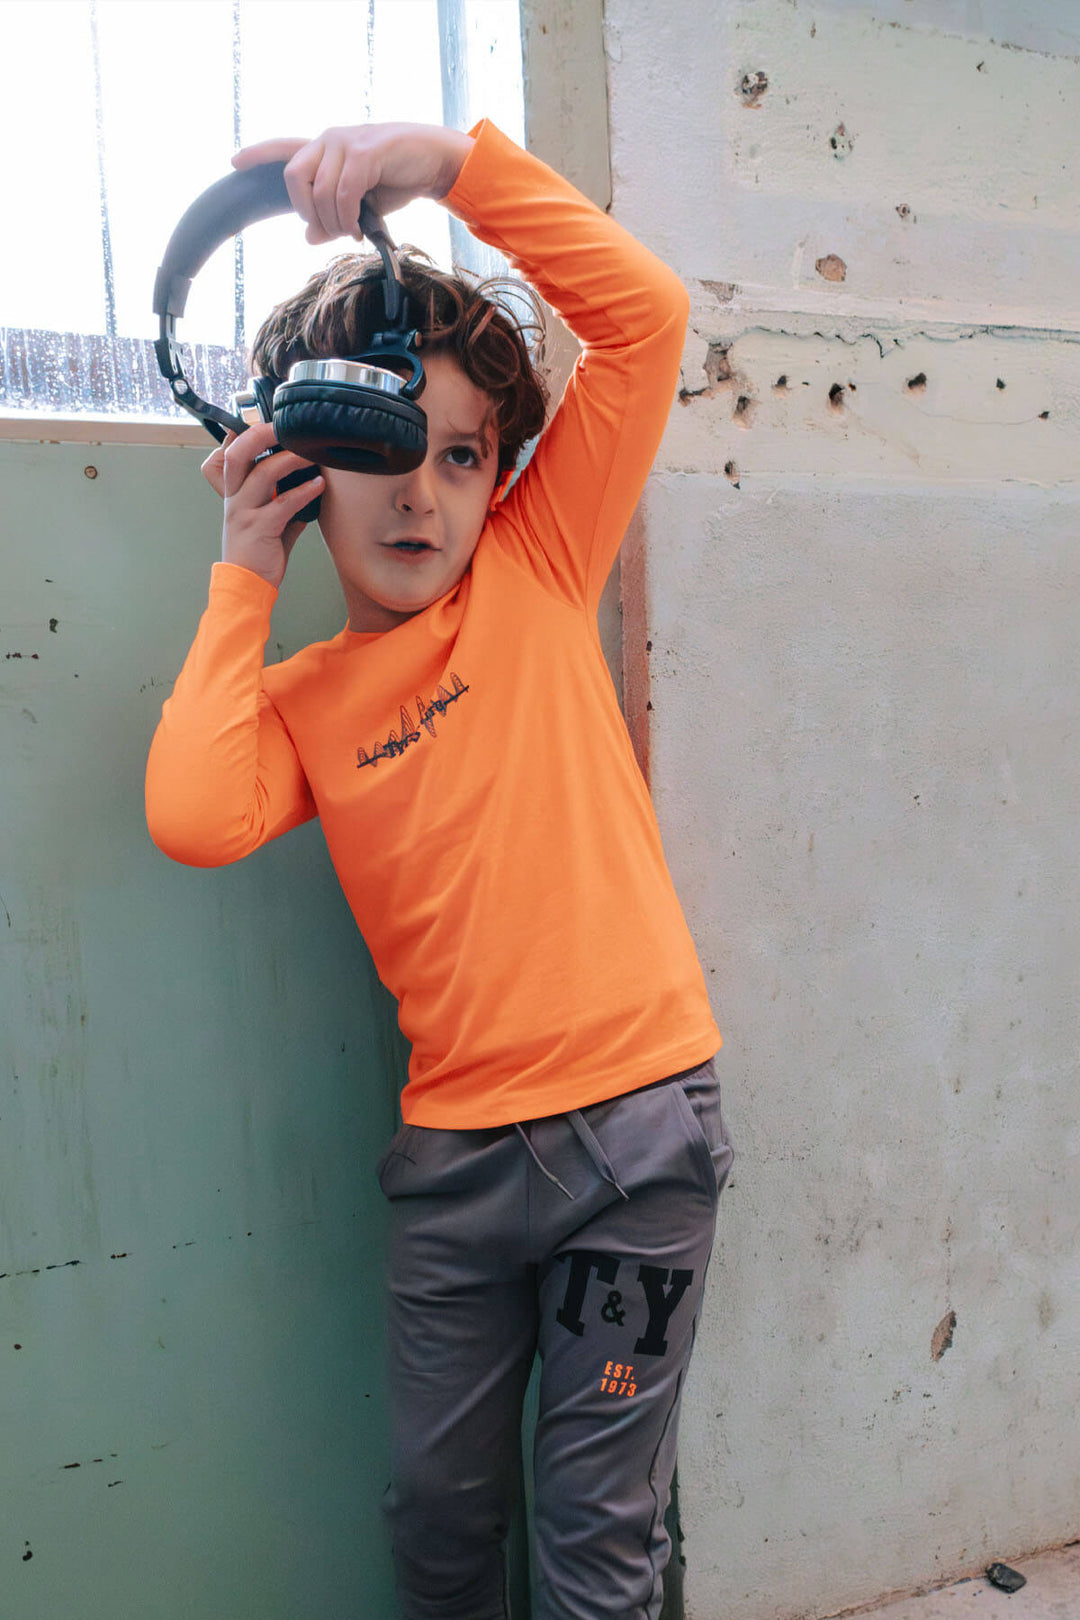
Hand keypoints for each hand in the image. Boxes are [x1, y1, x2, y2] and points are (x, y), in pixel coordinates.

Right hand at [202, 423, 322, 588]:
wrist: (246, 585)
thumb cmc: (258, 552)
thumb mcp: (268, 519)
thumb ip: (283, 499)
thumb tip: (309, 481)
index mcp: (234, 491)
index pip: (230, 452)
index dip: (243, 432)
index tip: (268, 420)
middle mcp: (235, 497)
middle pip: (238, 453)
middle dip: (261, 433)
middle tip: (284, 425)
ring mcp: (244, 512)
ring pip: (262, 473)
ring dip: (290, 459)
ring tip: (311, 453)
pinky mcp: (260, 529)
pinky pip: (283, 504)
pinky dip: (304, 492)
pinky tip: (320, 485)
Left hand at [231, 122, 472, 243]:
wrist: (432, 161)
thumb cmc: (395, 179)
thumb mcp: (359, 205)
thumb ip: (332, 218)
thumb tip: (309, 236)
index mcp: (324, 149)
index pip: (284, 148)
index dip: (258, 154)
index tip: (234, 163)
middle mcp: (329, 140)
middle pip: (293, 178)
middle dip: (306, 211)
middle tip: (328, 228)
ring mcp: (345, 142)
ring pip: (319, 192)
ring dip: (333, 222)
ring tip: (351, 231)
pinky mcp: (364, 151)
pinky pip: (343, 193)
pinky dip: (348, 217)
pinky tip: (358, 227)